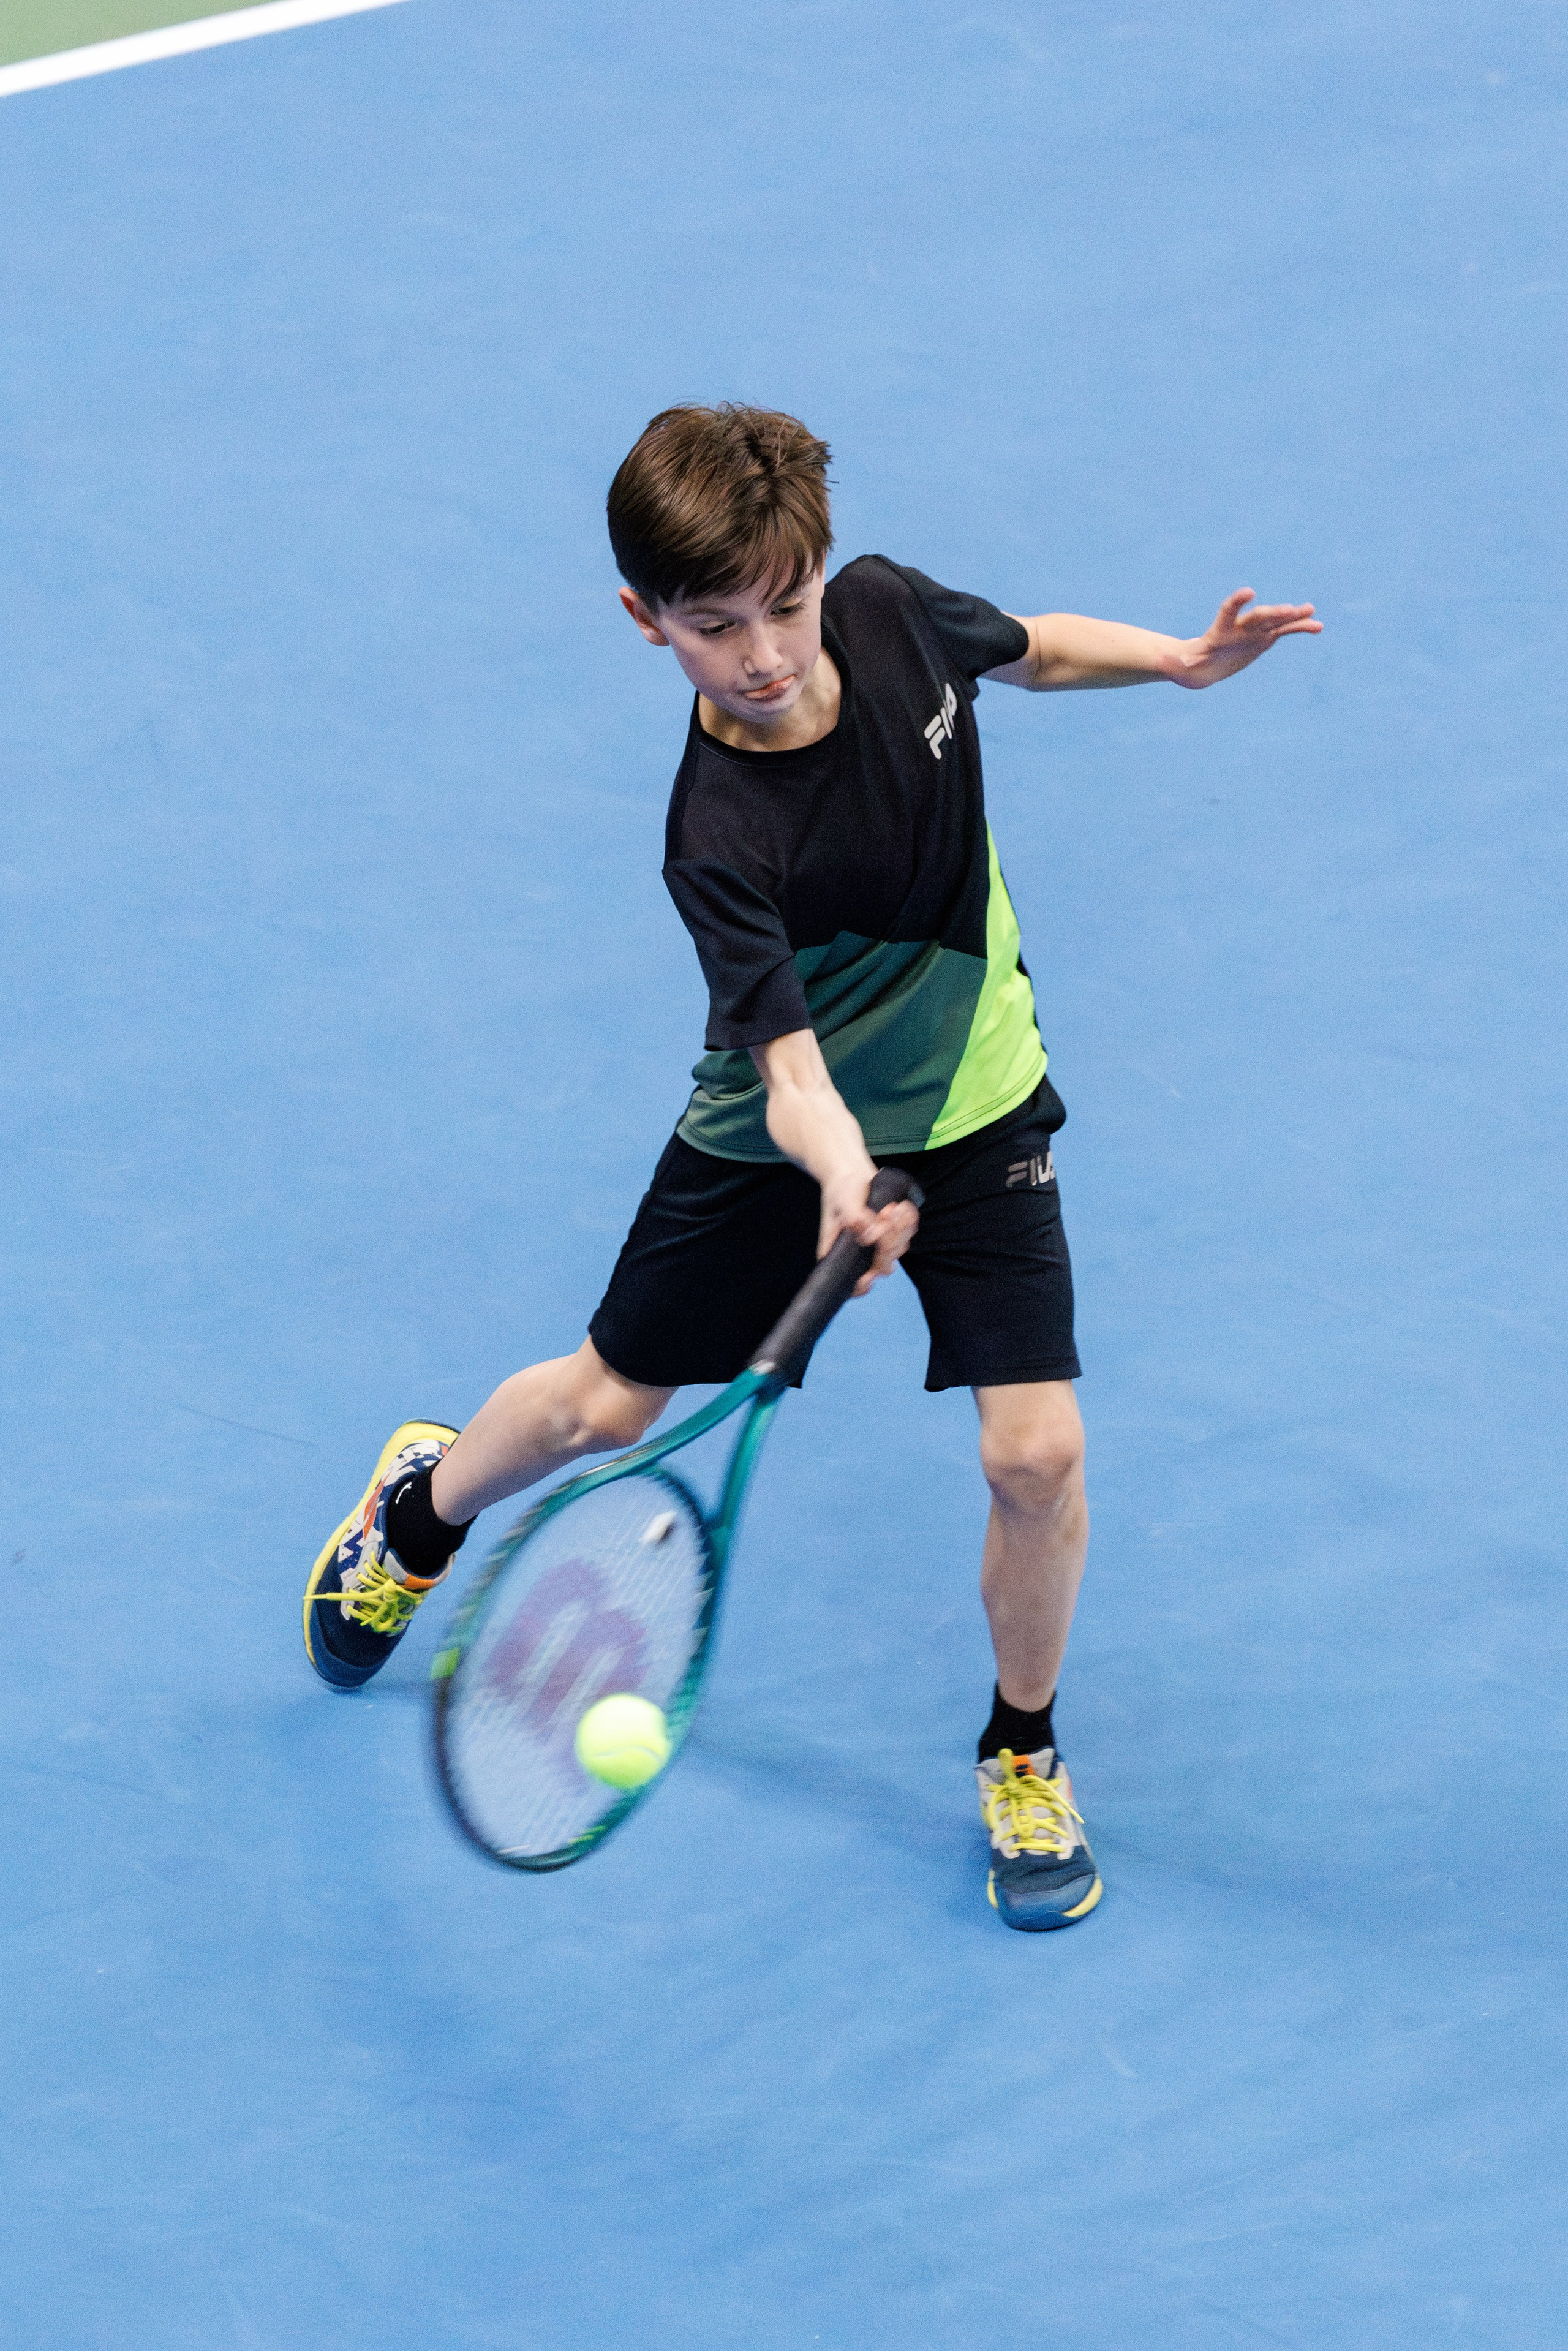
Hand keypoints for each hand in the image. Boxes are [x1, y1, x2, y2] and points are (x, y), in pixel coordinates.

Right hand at [818, 1163, 919, 1296]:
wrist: (851, 1173)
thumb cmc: (841, 1190)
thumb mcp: (843, 1203)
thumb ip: (854, 1220)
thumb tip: (870, 1235)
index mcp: (841, 1253)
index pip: (851, 1284)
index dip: (861, 1286)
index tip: (868, 1277)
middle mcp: (860, 1254)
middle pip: (882, 1265)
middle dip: (888, 1240)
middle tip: (884, 1214)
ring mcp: (878, 1245)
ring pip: (898, 1250)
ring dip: (899, 1227)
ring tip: (891, 1207)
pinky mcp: (892, 1233)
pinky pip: (908, 1235)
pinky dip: (908, 1221)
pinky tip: (902, 1207)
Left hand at [1172, 588, 1320, 687]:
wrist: (1201, 667)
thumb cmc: (1187, 666)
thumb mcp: (1177, 667)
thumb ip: (1169, 661)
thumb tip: (1156, 659)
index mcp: (1219, 630)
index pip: (1228, 611)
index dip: (1237, 602)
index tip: (1248, 592)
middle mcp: (1239, 627)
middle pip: (1257, 616)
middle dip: (1272, 613)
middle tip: (1289, 610)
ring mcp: (1254, 632)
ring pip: (1275, 621)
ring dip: (1292, 617)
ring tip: (1311, 611)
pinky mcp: (1264, 640)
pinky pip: (1284, 632)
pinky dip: (1299, 628)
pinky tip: (1317, 627)